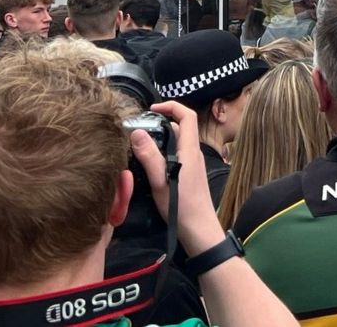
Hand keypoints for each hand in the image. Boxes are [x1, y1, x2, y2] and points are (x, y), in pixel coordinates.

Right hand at [130, 101, 221, 255]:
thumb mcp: (160, 181)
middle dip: (161, 122)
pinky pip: (176, 155)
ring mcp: (193, 165)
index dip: (172, 106)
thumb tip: (137, 131)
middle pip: (181, 128)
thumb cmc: (182, 206)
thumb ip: (149, 156)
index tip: (152, 109)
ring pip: (177, 143)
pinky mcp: (189, 175)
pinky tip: (148, 164)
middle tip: (139, 127)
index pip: (187, 116)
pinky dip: (163, 152)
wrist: (199, 230)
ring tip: (139, 144)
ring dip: (160, 138)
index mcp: (190, 150)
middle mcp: (194, 153)